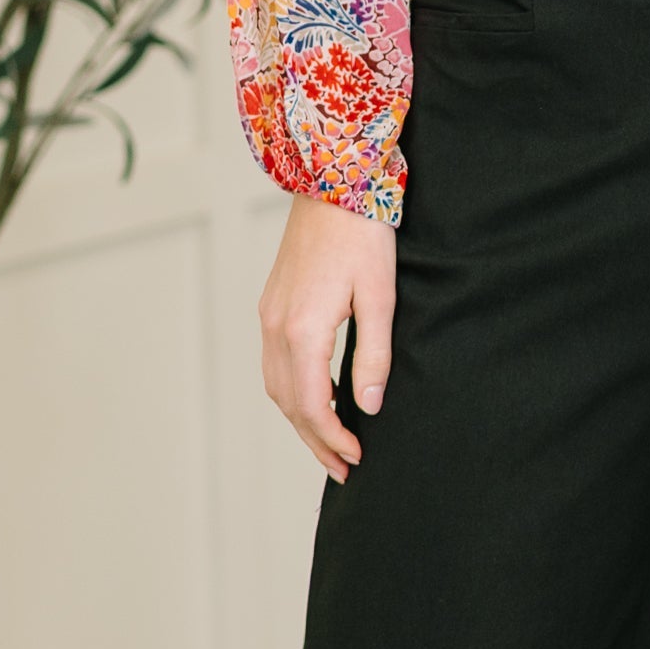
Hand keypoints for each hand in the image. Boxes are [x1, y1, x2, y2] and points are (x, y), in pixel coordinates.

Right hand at [258, 194, 397, 481]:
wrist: (332, 180)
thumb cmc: (363, 234)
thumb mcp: (381, 298)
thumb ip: (374, 357)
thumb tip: (369, 407)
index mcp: (303, 330)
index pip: (313, 405)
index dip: (334, 438)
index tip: (357, 458)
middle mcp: (276, 327)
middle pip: (289, 404)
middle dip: (315, 440)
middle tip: (344, 468)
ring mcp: (268, 315)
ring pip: (276, 386)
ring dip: (301, 419)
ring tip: (331, 441)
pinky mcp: (271, 304)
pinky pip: (274, 363)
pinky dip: (293, 391)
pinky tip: (320, 396)